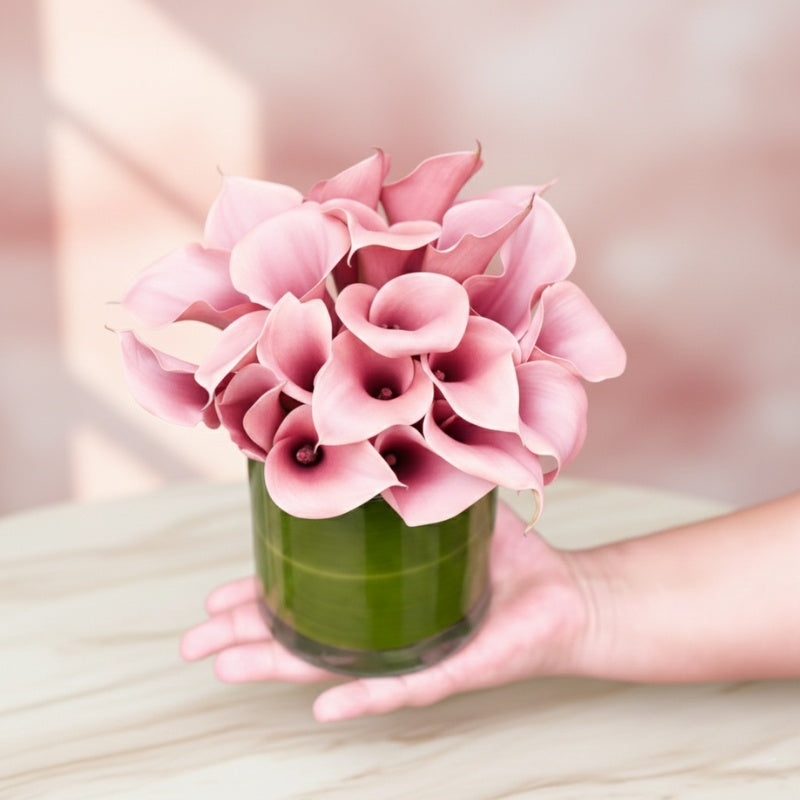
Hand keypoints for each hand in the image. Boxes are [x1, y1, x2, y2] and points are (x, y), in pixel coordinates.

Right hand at [180, 502, 588, 721]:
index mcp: (378, 589)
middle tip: (194, 643)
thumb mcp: (450, 506)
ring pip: (333, 665)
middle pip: (304, 635)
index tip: (216, 596)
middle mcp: (384, 625)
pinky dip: (360, 694)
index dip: (261, 596)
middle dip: (247, 637)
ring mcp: (410, 651)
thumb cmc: (508, 556)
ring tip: (228, 666)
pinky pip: (398, 685)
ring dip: (281, 667)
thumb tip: (378, 434)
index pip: (309, 595)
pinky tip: (321, 706)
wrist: (565, 594)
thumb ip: (415, 476)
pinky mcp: (448, 667)